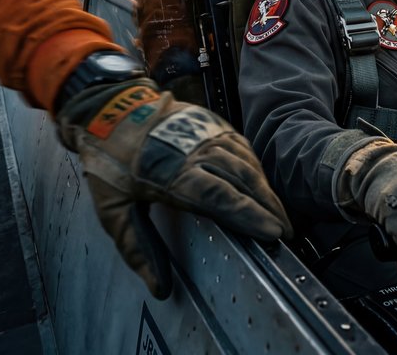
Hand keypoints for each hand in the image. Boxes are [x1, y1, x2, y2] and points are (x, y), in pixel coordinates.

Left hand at [57, 79, 291, 296]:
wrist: (111, 108)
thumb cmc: (109, 162)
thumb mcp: (113, 209)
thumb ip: (137, 248)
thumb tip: (160, 288)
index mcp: (173, 174)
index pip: (219, 197)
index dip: (249, 215)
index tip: (272, 232)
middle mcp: (197, 151)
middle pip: (242, 180)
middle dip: (267, 207)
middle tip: (286, 232)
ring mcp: (207, 134)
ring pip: (246, 163)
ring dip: (265, 189)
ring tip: (278, 213)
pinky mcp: (212, 124)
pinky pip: (241, 147)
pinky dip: (255, 167)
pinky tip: (261, 183)